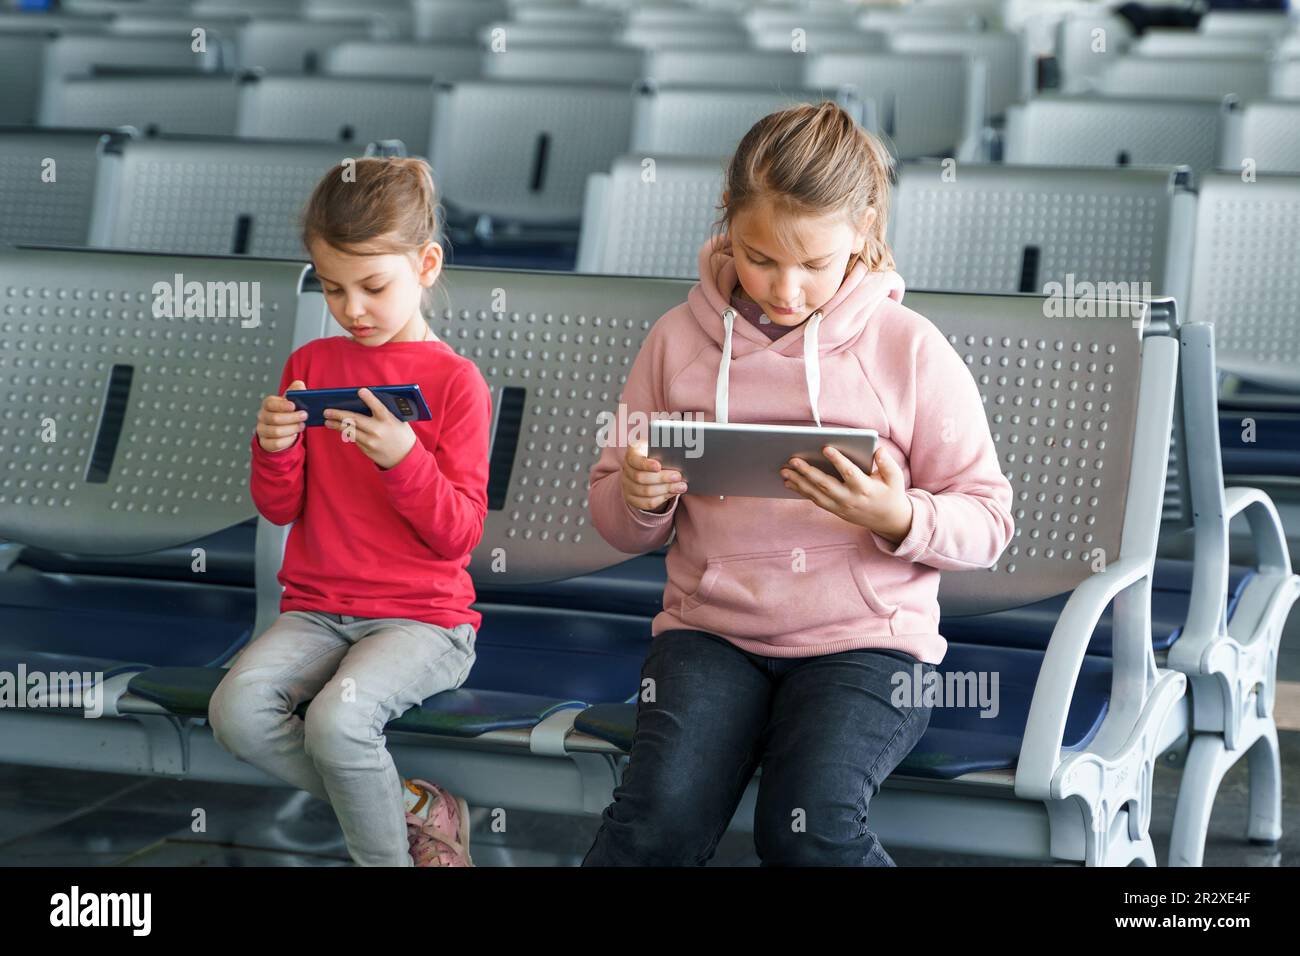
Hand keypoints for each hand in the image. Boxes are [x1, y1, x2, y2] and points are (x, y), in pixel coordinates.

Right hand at [257, 379, 308, 452]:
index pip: (270, 403)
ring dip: (292, 429)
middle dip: (292, 417)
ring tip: (301, 425)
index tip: (294, 406)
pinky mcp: (266, 442)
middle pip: (275, 418)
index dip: (282, 405)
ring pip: (276, 432)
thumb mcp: (291, 400)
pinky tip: (294, 435)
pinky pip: (276, 443)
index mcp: (268, 404)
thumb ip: (296, 391)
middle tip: (304, 416)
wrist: (281, 429)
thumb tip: (300, 385)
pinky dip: (287, 440)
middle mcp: (262, 416)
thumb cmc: (286, 413)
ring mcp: (262, 430)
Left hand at [323, 387, 417, 470]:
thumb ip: (385, 413)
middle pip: (355, 420)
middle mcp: (378, 431)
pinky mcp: (367, 450)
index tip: (360, 390)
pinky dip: (347, 433)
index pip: (378, 407)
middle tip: (327, 411)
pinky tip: (339, 429)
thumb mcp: (398, 421)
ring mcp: (371, 441)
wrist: (405, 458)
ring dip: (336, 425)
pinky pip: (354, 439)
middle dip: (339, 415)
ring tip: (327, 421)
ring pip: (350, 431)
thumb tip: (365, 404)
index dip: (369, 399)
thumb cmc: (401, 435)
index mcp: (388, 421)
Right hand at [620, 440, 686, 513]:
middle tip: (678, 476)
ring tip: (681, 486)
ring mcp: (627, 486)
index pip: (635, 460)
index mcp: (631, 454)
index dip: (646, 464)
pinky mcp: (632, 498)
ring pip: (646, 492)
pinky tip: (672, 493)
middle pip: (641, 478)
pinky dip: (662, 499)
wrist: (647, 469)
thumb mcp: (658, 449)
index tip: (659, 466)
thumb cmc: (656, 456)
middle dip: (662, 478)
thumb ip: (665, 450)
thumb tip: (680, 455)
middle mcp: (626, 470)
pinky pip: (647, 502)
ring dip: (665, 489)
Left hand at [781, 445, 913, 544]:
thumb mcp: (895, 478)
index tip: (825, 448)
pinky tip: (789, 482)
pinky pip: (815, 501)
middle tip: (793, 460)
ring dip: (799, 482)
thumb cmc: (891, 493)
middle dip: (808, 472)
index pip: (849, 473)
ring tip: (784, 471)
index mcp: (866, 488)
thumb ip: (887, 463)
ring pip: (816, 495)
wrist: (888, 521)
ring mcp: (841, 507)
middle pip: (826, 485)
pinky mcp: (835, 511)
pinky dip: (801, 491)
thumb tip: (878, 449)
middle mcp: (850, 499)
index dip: (838, 461)